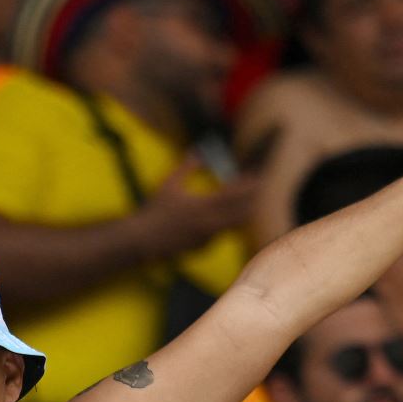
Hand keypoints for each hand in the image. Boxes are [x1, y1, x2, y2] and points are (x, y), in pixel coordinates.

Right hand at [139, 156, 257, 257]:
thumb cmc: (153, 211)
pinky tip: (227, 220)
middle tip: (260, 190)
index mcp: (202, 205)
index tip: (258, 177)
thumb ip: (186, 168)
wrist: (142, 240)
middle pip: (242, 213)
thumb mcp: (168, 185)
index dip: (248, 185)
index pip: (234, 194)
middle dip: (253, 201)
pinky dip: (226, 226)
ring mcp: (207, 237)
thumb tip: (197, 153)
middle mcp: (209, 223)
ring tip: (249, 204)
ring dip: (242, 214)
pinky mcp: (201, 248)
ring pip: (233, 226)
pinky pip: (220, 236)